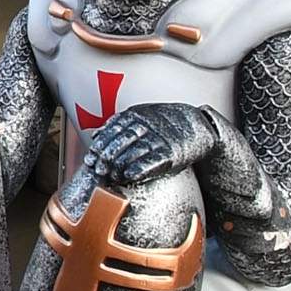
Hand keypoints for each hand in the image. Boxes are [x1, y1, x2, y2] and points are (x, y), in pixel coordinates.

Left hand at [85, 103, 218, 185]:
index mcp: (137, 114)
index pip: (112, 130)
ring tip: (110, 176)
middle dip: (106, 157)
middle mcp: (147, 125)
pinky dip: (139, 169)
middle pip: (121, 141)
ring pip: (134, 152)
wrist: (199, 124)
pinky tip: (128, 175)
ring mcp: (160, 138)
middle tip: (97, 169)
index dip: (100, 146)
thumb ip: (119, 125)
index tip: (90, 158)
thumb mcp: (142, 116)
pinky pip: (153, 161)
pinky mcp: (172, 152)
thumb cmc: (164, 124)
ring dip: (119, 165)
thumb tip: (96, 135)